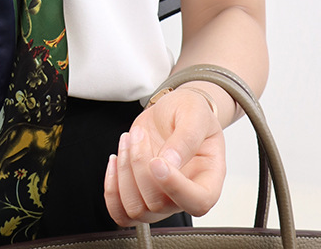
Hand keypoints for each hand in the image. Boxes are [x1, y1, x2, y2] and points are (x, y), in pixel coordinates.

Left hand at [103, 86, 225, 225]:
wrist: (174, 108)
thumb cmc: (190, 111)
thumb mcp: (194, 114)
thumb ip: (186, 137)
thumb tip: (170, 162)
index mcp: (208, 179)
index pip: (197, 202)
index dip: (175, 188)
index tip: (157, 161)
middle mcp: (184, 194)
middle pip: (158, 204)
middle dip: (140, 165)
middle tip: (139, 134)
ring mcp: (160, 196)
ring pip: (135, 209)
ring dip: (124, 173)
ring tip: (129, 140)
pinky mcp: (140, 193)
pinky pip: (121, 211)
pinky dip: (111, 189)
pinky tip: (116, 160)